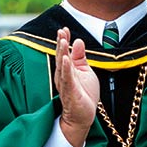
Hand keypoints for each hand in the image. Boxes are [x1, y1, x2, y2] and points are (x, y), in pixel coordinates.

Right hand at [53, 27, 99, 146]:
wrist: (83, 117)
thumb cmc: (84, 95)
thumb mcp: (85, 72)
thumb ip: (80, 57)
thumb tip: (78, 41)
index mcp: (67, 70)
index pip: (64, 52)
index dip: (64, 40)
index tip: (64, 28)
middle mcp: (63, 76)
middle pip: (61, 57)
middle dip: (61, 43)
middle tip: (61, 30)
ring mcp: (66, 84)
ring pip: (62, 66)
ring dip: (62, 53)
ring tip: (62, 40)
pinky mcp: (70, 93)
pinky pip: (67, 79)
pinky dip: (66, 69)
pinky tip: (66, 59)